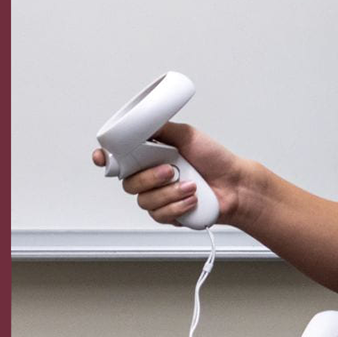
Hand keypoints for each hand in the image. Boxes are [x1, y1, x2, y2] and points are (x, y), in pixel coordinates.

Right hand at [90, 122, 262, 228]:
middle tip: (171, 170)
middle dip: (150, 177)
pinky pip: (159, 215)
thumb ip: (162, 129)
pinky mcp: (168, 215)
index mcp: (150, 156)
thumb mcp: (188, 135)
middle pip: (128, 183)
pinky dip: (178, 206)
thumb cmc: (215, 159)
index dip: (105, 159)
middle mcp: (150, 178)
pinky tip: (192, 198)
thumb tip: (143, 121)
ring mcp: (158, 197)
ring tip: (190, 185)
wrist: (234, 184)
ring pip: (144, 201)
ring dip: (170, 193)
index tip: (102, 157)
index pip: (118, 159)